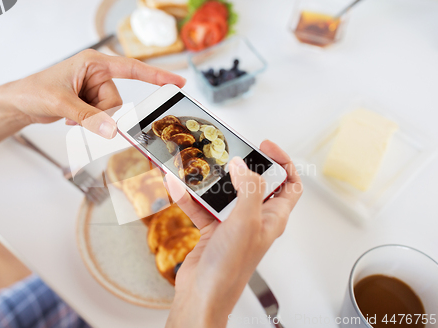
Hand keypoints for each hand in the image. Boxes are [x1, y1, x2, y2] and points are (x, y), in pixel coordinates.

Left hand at [5, 49, 185, 137]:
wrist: (19, 102)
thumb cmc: (34, 91)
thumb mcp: (61, 103)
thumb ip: (88, 117)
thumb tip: (113, 130)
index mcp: (93, 63)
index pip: (131, 68)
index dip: (156, 76)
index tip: (177, 82)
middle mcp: (96, 74)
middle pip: (117, 101)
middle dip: (99, 113)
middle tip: (76, 113)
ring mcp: (94, 88)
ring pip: (110, 113)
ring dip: (92, 118)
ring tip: (71, 114)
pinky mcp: (90, 101)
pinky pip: (102, 117)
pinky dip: (88, 122)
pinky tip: (71, 117)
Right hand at [165, 140, 302, 327]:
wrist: (203, 295)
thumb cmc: (231, 268)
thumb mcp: (246, 221)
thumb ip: (249, 189)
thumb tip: (243, 165)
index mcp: (273, 217)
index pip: (289, 184)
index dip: (283, 162)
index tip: (265, 147)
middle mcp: (255, 219)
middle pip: (254, 184)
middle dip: (241, 166)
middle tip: (227, 152)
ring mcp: (232, 224)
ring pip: (225, 194)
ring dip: (211, 181)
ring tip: (199, 166)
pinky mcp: (212, 230)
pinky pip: (201, 207)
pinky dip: (189, 197)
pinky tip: (177, 186)